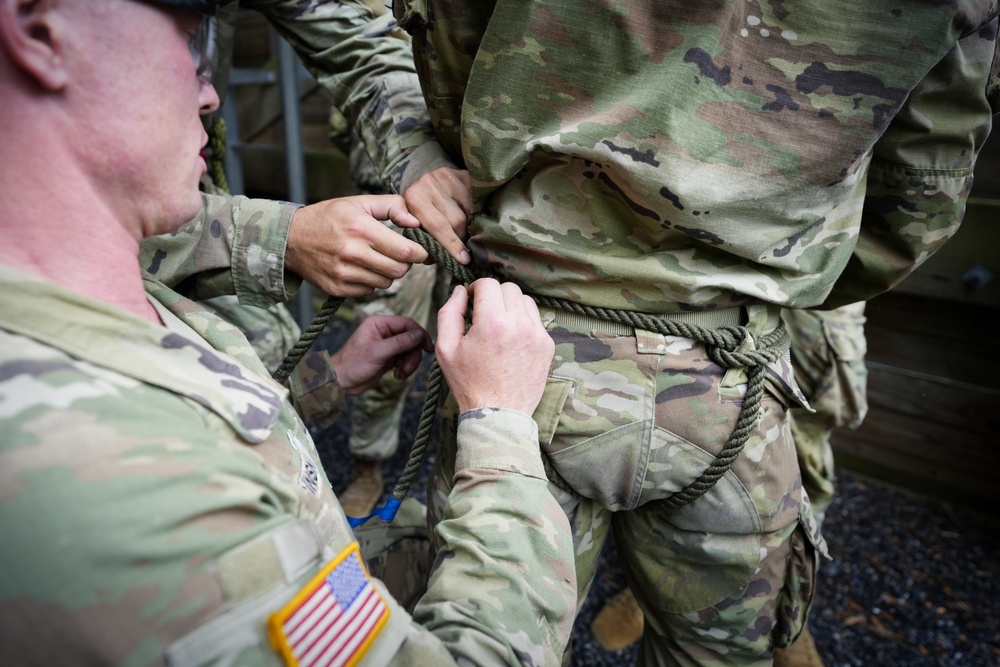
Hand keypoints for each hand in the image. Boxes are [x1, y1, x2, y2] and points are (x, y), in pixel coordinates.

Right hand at [285, 195, 428, 297]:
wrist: (291, 239)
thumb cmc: (329, 217)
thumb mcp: (359, 202)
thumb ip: (392, 206)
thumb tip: (416, 223)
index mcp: (361, 228)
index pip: (406, 251)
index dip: (420, 253)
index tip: (421, 250)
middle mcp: (352, 253)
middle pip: (399, 271)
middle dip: (404, 263)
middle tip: (397, 253)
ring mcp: (343, 274)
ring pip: (386, 283)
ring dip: (387, 273)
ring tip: (375, 258)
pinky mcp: (337, 289)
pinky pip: (369, 292)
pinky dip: (371, 282)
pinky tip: (361, 268)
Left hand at [329, 316, 432, 395]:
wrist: (341, 382)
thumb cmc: (353, 364)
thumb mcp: (378, 352)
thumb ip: (400, 342)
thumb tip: (419, 334)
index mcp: (379, 323)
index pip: (407, 324)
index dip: (419, 334)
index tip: (428, 348)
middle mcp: (384, 331)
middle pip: (411, 338)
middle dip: (413, 354)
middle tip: (408, 368)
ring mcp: (387, 345)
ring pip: (410, 350)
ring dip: (409, 363)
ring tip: (401, 374)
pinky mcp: (388, 357)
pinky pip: (405, 359)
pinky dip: (405, 368)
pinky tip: (397, 375)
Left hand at [403, 167, 471, 264]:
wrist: (423, 184)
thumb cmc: (419, 213)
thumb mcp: (413, 224)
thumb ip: (424, 240)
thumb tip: (439, 258)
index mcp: (413, 197)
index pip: (437, 225)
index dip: (452, 244)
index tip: (463, 259)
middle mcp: (429, 183)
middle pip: (456, 220)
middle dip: (461, 238)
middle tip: (464, 250)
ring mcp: (448, 176)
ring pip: (469, 211)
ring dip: (470, 227)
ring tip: (467, 233)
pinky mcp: (463, 174)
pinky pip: (477, 200)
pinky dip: (477, 213)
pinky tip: (474, 218)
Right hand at [435, 278, 553, 414]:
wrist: (499, 414)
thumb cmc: (469, 383)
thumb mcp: (446, 348)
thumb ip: (449, 312)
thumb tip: (460, 291)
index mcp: (492, 323)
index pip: (488, 284)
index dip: (476, 288)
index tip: (471, 301)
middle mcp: (519, 324)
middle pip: (508, 288)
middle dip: (493, 295)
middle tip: (483, 313)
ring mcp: (537, 334)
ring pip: (525, 300)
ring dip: (510, 306)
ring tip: (499, 325)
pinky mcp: (547, 345)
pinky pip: (536, 319)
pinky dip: (523, 322)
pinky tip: (511, 339)